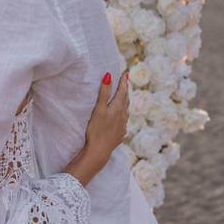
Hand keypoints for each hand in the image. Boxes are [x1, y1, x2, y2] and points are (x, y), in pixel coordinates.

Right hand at [65, 71, 129, 185]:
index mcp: (118, 108)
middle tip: (125, 82)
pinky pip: (124, 121)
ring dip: (125, 102)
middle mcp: (123, 116)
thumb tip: (108, 75)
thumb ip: (103, 92)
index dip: (123, 82)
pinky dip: (123, 114)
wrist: (100, 150)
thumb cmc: (97, 129)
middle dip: (125, 90)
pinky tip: (120, 117)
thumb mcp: (99, 109)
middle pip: (126, 100)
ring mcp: (123, 125)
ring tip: (124, 97)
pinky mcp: (120, 134)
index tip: (125, 73)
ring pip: (126, 110)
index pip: (122, 91)